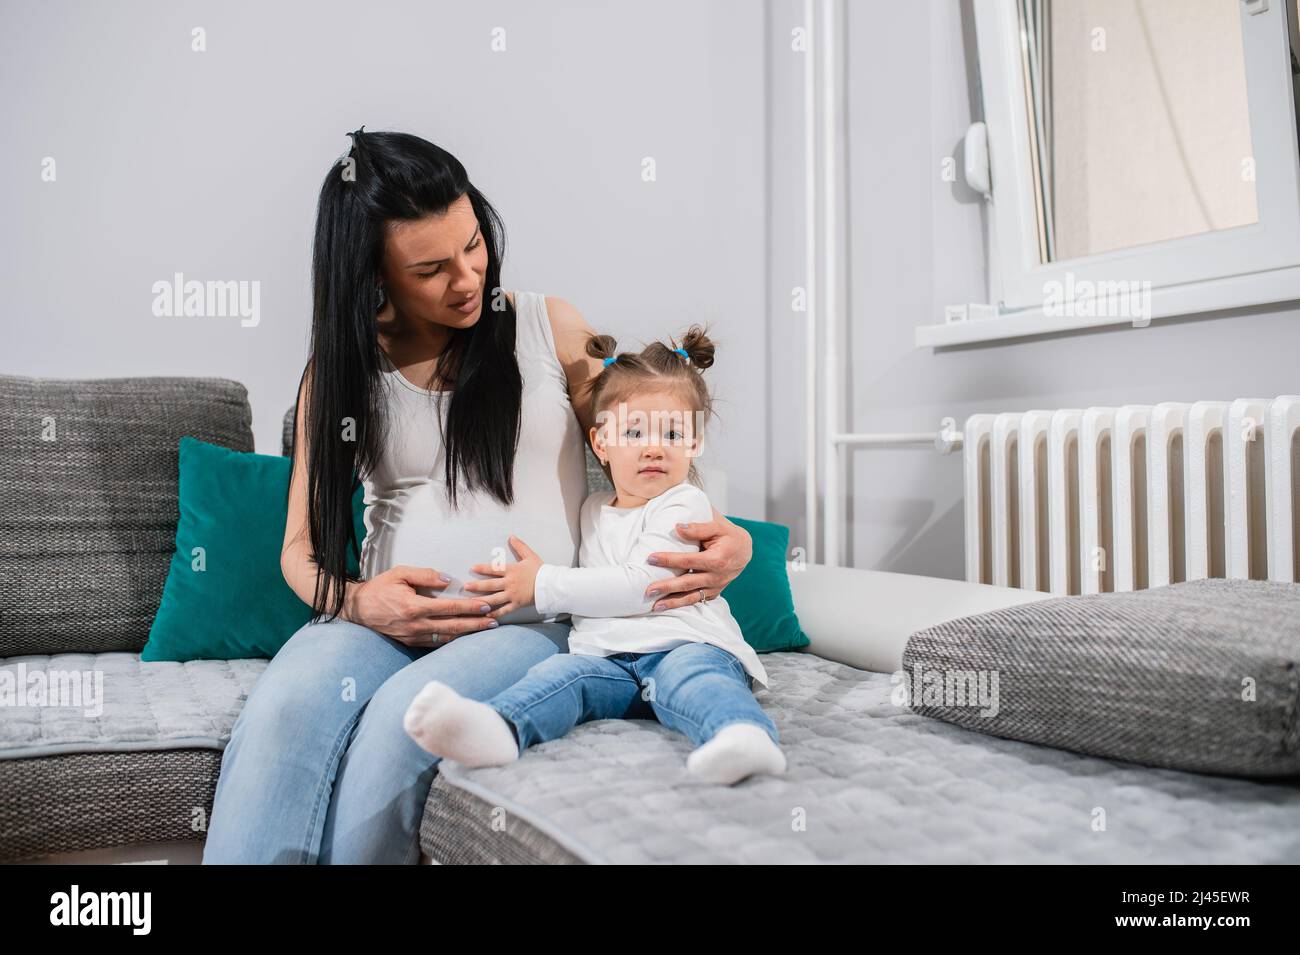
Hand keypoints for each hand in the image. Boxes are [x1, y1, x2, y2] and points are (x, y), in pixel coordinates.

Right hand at [344, 564, 497, 647]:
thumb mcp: (400, 573)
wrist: (358, 608)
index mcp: (414, 607)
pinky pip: (436, 643)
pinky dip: (452, 640)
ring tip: (484, 629)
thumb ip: (425, 575)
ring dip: (467, 634)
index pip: (449, 608)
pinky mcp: (410, 642)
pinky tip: (464, 636)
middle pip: (453, 627)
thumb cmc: (380, 588)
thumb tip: (447, 580)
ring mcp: (413, 636)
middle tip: (494, 622)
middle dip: (476, 624)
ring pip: (446, 638)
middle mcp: (415, 625)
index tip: (486, 606)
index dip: (470, 608)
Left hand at [464, 535, 542, 618]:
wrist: (551, 585)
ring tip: (471, 602)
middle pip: (490, 585)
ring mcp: (513, 595)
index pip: (494, 569)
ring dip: (482, 600)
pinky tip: (486, 614)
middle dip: (477, 586)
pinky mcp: (517, 604)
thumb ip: (520, 546)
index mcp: (512, 571)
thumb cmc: (541, 570)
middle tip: (465, 586)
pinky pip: (504, 610)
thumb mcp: (530, 556)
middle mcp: (510, 583)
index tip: (472, 568)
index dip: (482, 568)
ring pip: (494, 599)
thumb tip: (511, 536)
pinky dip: (495, 613)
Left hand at [643, 512, 751, 610]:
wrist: (745, 550)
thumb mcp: (717, 526)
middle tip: (648, 590)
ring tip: (655, 606)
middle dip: (666, 587)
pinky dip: (682, 605)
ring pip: (691, 597)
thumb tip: (677, 527)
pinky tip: (668, 607)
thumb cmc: (728, 536)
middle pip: (687, 583)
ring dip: (672, 602)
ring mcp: (716, 587)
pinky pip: (697, 600)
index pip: (688, 561)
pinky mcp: (714, 593)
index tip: (651, 558)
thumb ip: (698, 528)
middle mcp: (716, 576)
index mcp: (717, 559)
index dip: (669, 560)